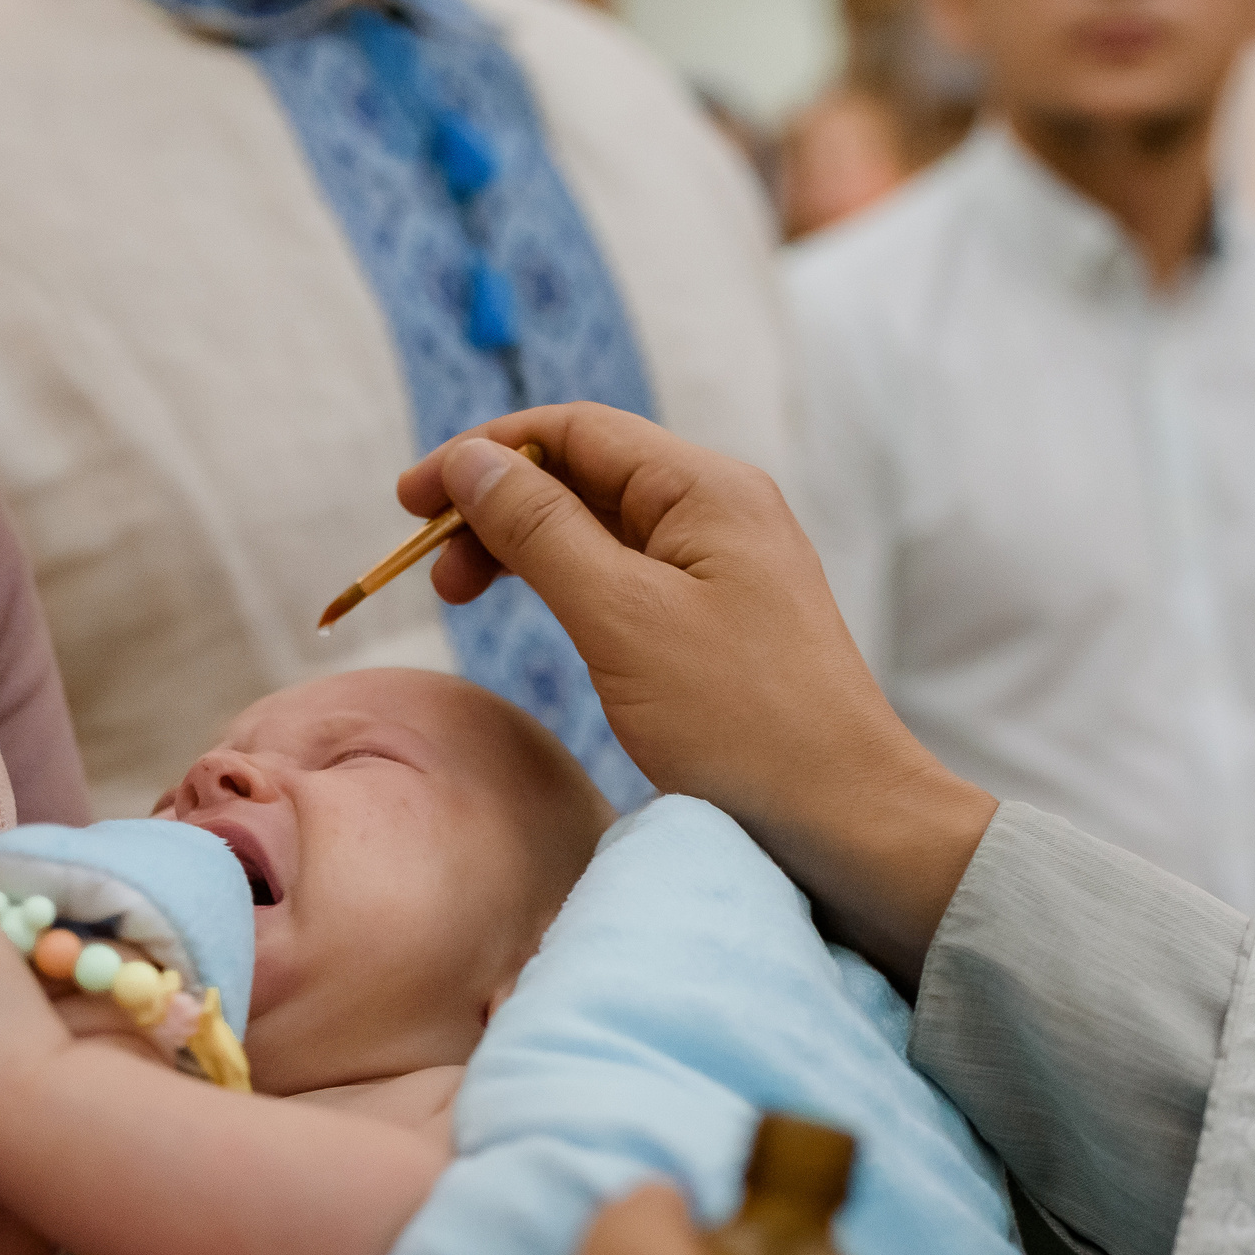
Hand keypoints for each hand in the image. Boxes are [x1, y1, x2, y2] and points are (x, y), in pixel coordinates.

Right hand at [400, 405, 994, 987]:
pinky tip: (539, 615)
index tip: (409, 504)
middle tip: (434, 576)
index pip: (572, 432)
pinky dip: (565, 584)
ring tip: (464, 598)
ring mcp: (724, 565)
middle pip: (581, 474)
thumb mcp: (620, 617)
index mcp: (706, 488)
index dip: (481, 455)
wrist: (844, 821)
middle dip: (496, 508)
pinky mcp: (721, 619)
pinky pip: (625, 575)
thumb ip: (539, 530)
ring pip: (599, 527)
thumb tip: (473, 463)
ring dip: (523, 549)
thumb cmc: (740, 723)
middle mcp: (720, 510)